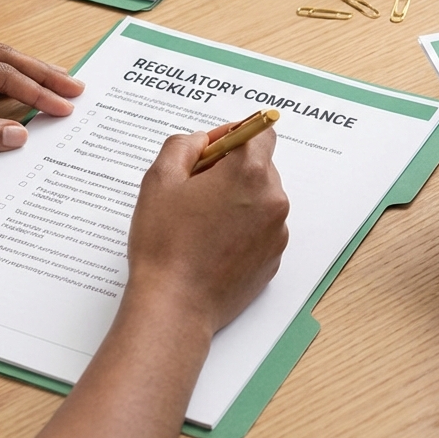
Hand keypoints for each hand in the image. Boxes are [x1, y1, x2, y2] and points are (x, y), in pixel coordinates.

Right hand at [29, 124, 288, 437]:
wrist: (174, 306)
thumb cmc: (164, 243)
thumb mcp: (160, 178)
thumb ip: (185, 144)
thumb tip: (205, 141)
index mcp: (249, 172)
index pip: (261, 132)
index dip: (236, 135)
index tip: (213, 150)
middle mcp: (273, 198)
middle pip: (260, 166)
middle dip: (232, 170)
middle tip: (195, 191)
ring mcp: (277, 231)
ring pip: (260, 198)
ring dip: (238, 200)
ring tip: (201, 223)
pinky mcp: (274, 258)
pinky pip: (262, 228)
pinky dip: (243, 229)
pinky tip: (213, 244)